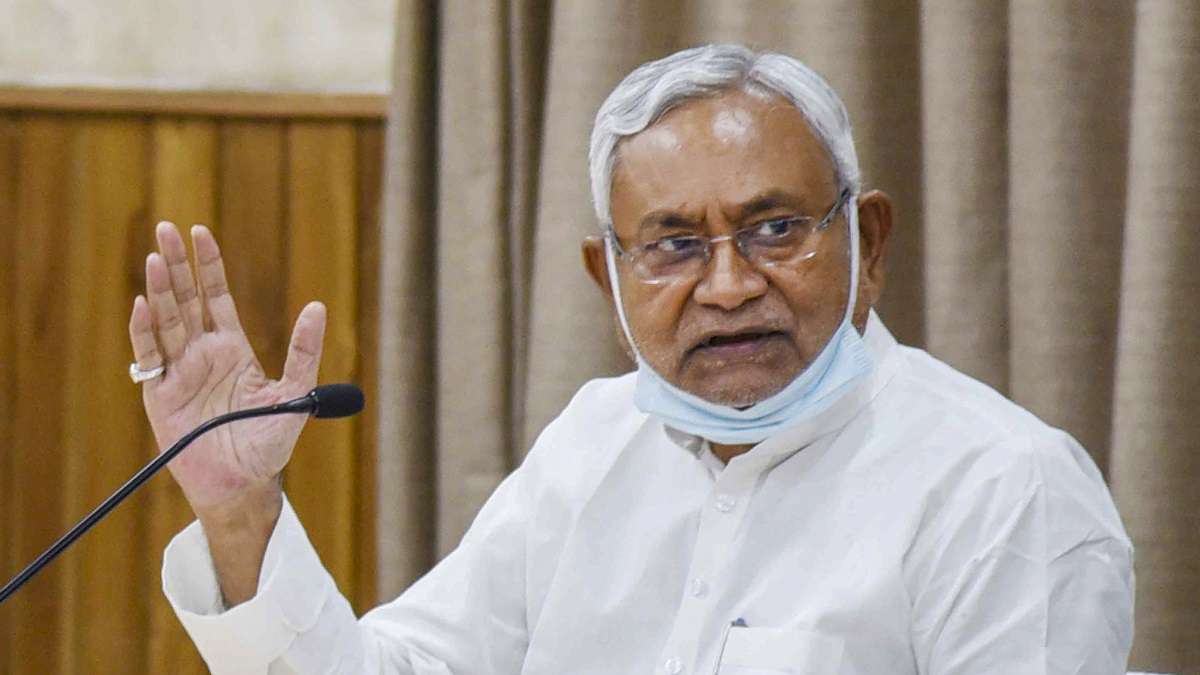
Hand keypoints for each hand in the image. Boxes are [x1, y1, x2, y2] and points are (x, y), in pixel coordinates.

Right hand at [128, 222, 325, 519]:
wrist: (244, 484)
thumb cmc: (268, 442)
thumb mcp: (295, 393)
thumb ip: (304, 351)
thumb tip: (318, 307)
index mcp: (232, 348)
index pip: (215, 296)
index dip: (208, 265)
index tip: (200, 232)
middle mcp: (201, 354)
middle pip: (185, 300)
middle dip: (176, 264)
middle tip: (165, 228)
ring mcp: (179, 372)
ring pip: (166, 322)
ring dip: (159, 290)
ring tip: (154, 257)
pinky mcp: (160, 395)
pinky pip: (150, 358)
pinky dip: (145, 332)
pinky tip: (143, 305)